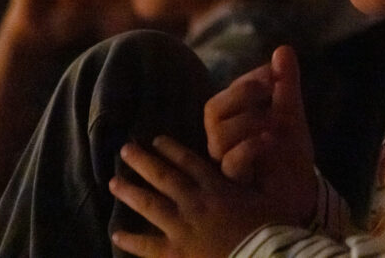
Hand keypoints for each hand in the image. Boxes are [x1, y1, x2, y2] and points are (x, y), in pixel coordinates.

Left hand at [109, 136, 288, 257]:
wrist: (263, 257)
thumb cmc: (271, 229)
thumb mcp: (269, 197)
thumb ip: (256, 178)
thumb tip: (261, 153)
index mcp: (217, 187)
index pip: (190, 163)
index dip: (171, 150)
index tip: (156, 140)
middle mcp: (195, 202)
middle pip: (164, 177)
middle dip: (143, 162)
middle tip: (125, 150)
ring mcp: (183, 227)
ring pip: (150, 205)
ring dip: (131, 192)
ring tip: (113, 182)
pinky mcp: (177, 253)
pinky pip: (149, 245)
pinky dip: (132, 240)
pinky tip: (116, 234)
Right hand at [204, 46, 317, 225]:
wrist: (302, 189)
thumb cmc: (289, 150)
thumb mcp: (290, 111)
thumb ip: (286, 82)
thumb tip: (283, 48)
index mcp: (231, 118)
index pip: (228, 91)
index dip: (249, 80)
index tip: (274, 76)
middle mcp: (222, 138)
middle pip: (213, 110)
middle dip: (242, 94)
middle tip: (270, 90)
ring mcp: (226, 160)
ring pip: (218, 135)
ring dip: (248, 121)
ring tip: (275, 120)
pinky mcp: (236, 180)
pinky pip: (232, 161)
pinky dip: (250, 146)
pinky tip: (271, 139)